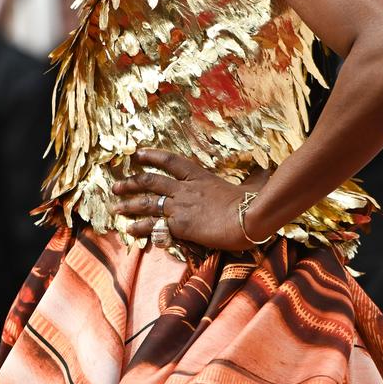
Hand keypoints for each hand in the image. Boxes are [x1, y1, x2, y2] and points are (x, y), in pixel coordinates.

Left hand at [111, 149, 270, 251]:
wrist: (248, 218)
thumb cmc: (252, 202)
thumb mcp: (249, 185)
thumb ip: (251, 179)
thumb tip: (268, 170)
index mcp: (200, 176)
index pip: (170, 161)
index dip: (152, 156)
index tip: (137, 154)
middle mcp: (185, 189)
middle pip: (150, 181)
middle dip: (130, 182)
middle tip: (115, 185)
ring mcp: (180, 206)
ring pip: (146, 202)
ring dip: (128, 204)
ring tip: (114, 208)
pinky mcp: (179, 225)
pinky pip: (153, 225)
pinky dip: (139, 227)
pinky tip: (128, 229)